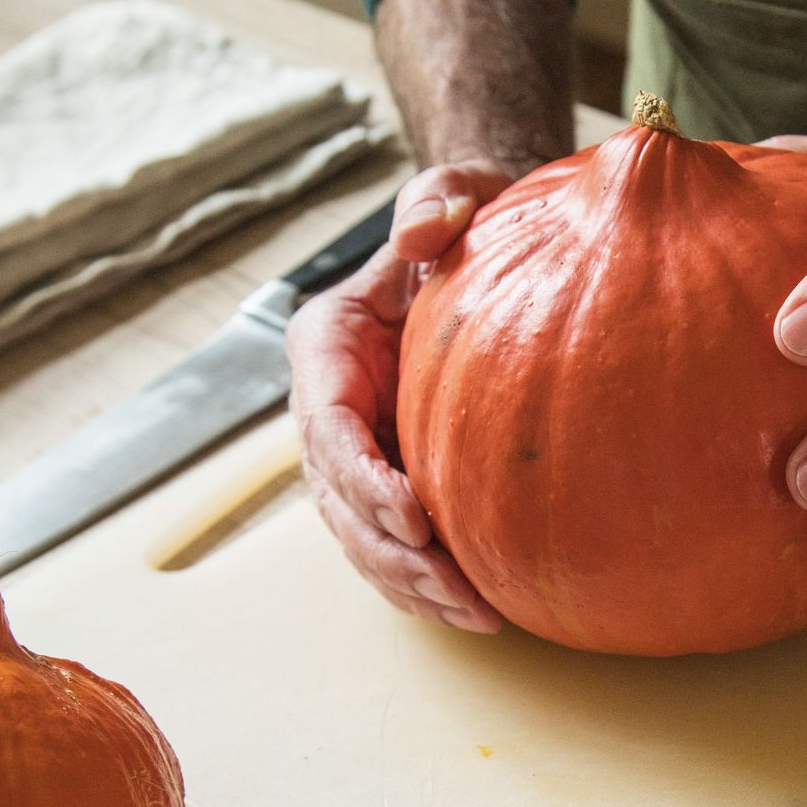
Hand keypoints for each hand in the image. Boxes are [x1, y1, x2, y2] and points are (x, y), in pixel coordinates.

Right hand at [286, 162, 527, 632]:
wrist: (476, 241)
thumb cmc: (466, 216)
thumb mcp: (455, 191)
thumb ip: (437, 199)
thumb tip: (420, 233)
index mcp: (326, 344)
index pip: (328, 426)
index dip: (362, 480)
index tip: (416, 518)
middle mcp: (326, 404)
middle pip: (340, 499)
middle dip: (394, 554)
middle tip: (460, 590)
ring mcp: (352, 448)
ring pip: (361, 535)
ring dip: (412, 585)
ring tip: (479, 615)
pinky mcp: (386, 476)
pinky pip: (392, 542)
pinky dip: (424, 582)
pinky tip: (478, 608)